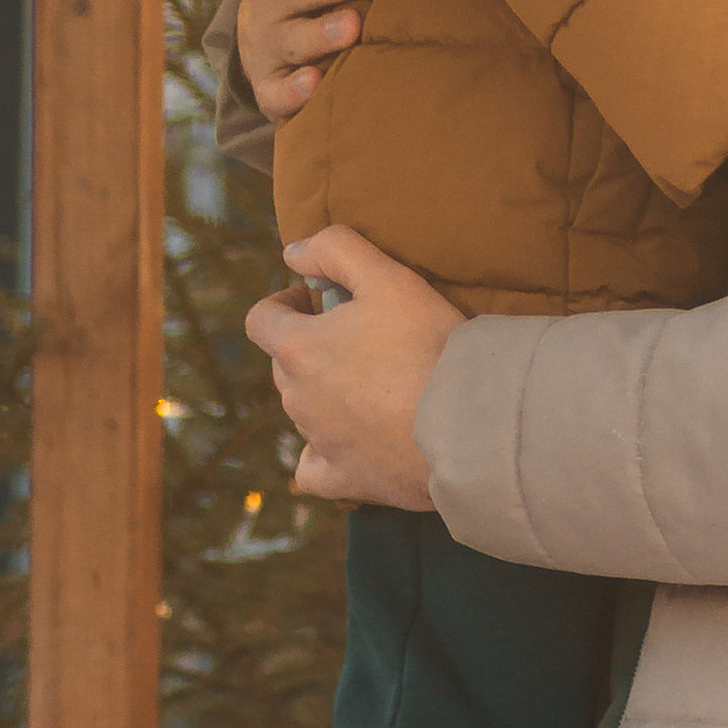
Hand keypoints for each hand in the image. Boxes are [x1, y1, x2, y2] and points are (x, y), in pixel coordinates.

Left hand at [245, 225, 462, 507]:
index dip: (283, 304)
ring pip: (303, 411)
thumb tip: (292, 251)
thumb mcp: (389, 277)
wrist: (467, 419)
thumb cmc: (429, 343)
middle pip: (284, 366)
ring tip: (372, 385)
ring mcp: (317, 441)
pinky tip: (346, 442)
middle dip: (310, 347)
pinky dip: (322, 453)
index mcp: (299, 348)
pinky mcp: (343, 478)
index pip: (261, 320)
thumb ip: (336, 249)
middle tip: (358, 339)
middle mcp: (297, 397)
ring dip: (324, 394)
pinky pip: (312, 468)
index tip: (312, 301)